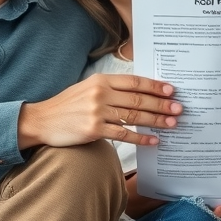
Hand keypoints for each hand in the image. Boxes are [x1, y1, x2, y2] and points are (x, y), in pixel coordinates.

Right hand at [18, 73, 183, 148]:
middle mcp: (100, 94)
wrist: (41, 120)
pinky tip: (154, 140)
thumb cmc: (67, 105)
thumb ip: (110, 88)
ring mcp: (97, 112)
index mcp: (101, 81)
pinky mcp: (94, 130)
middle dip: (161, 104)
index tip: (171, 90)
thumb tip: (139, 93)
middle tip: (179, 108)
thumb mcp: (88, 88)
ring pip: (134, 116)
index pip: (134, 82)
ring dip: (156, 120)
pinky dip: (141, 138)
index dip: (154, 86)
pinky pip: (123, 134)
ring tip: (172, 123)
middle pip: (138, 99)